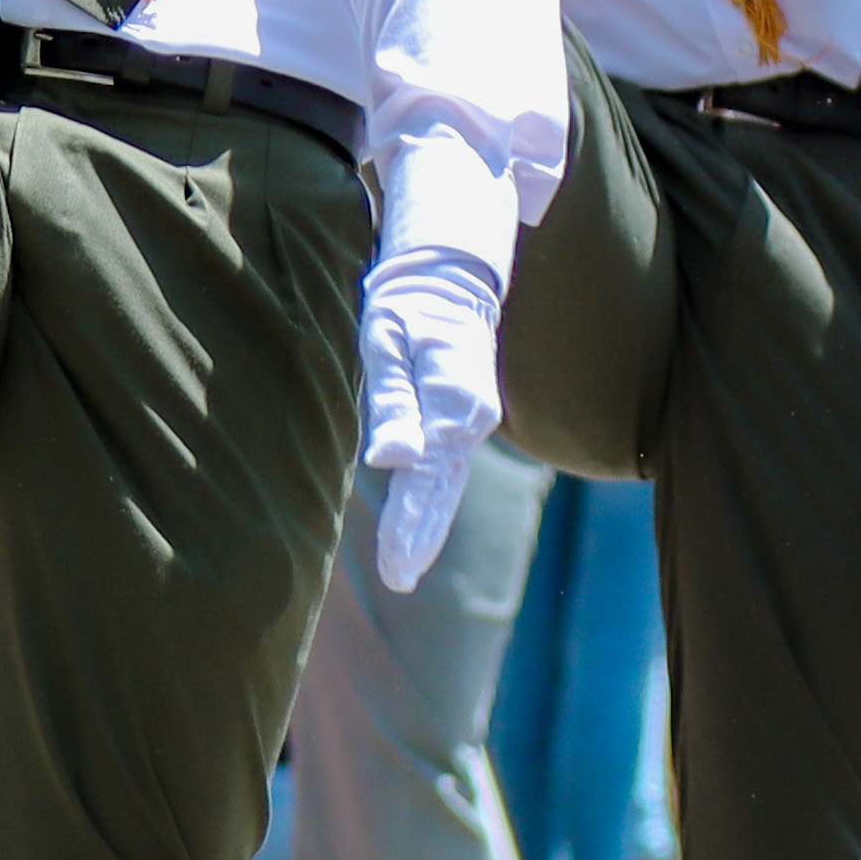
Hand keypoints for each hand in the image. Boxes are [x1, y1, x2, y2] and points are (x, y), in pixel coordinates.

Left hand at [354, 244, 502, 592]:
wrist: (448, 279)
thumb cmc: (407, 306)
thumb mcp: (388, 340)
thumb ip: (392, 401)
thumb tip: (390, 460)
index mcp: (455, 401)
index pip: (427, 473)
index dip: (410, 522)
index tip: (395, 565)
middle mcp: (472, 419)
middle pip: (442, 489)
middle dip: (420, 537)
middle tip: (397, 580)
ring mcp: (472, 424)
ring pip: (447, 487)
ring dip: (427, 530)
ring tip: (402, 574)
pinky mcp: (462, 425)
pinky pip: (447, 474)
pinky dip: (433, 508)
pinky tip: (417, 537)